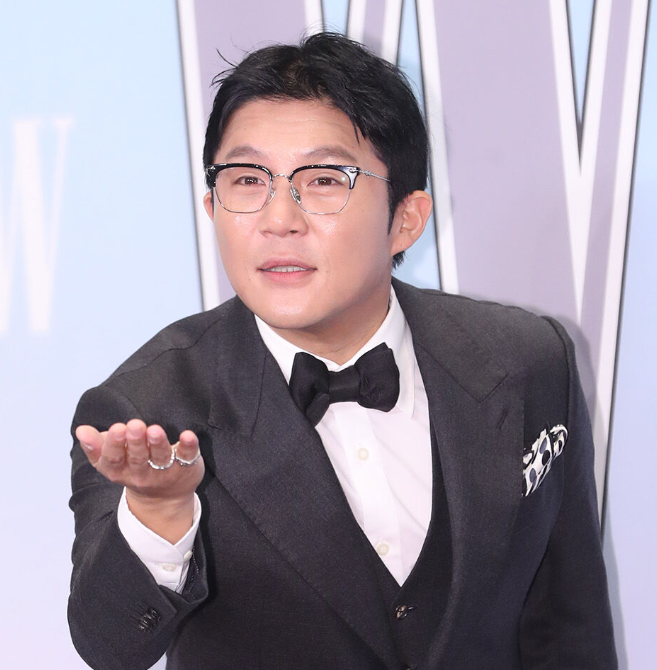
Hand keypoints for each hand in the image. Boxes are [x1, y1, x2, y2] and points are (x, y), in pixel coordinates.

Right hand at [76, 419, 204, 542]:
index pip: (113, 459)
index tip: (116, 428)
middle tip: (134, 425)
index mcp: (120, 471)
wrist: (165, 499)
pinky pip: (187, 457)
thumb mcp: (112, 461)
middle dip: (135, 442)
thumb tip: (81, 430)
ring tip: (154, 429)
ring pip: (161, 458)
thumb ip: (97, 445)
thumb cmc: (134, 469)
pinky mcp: (186, 467)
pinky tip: (188, 435)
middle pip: (137, 458)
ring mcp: (165, 472)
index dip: (114, 445)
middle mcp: (142, 474)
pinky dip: (188, 447)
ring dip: (158, 443)